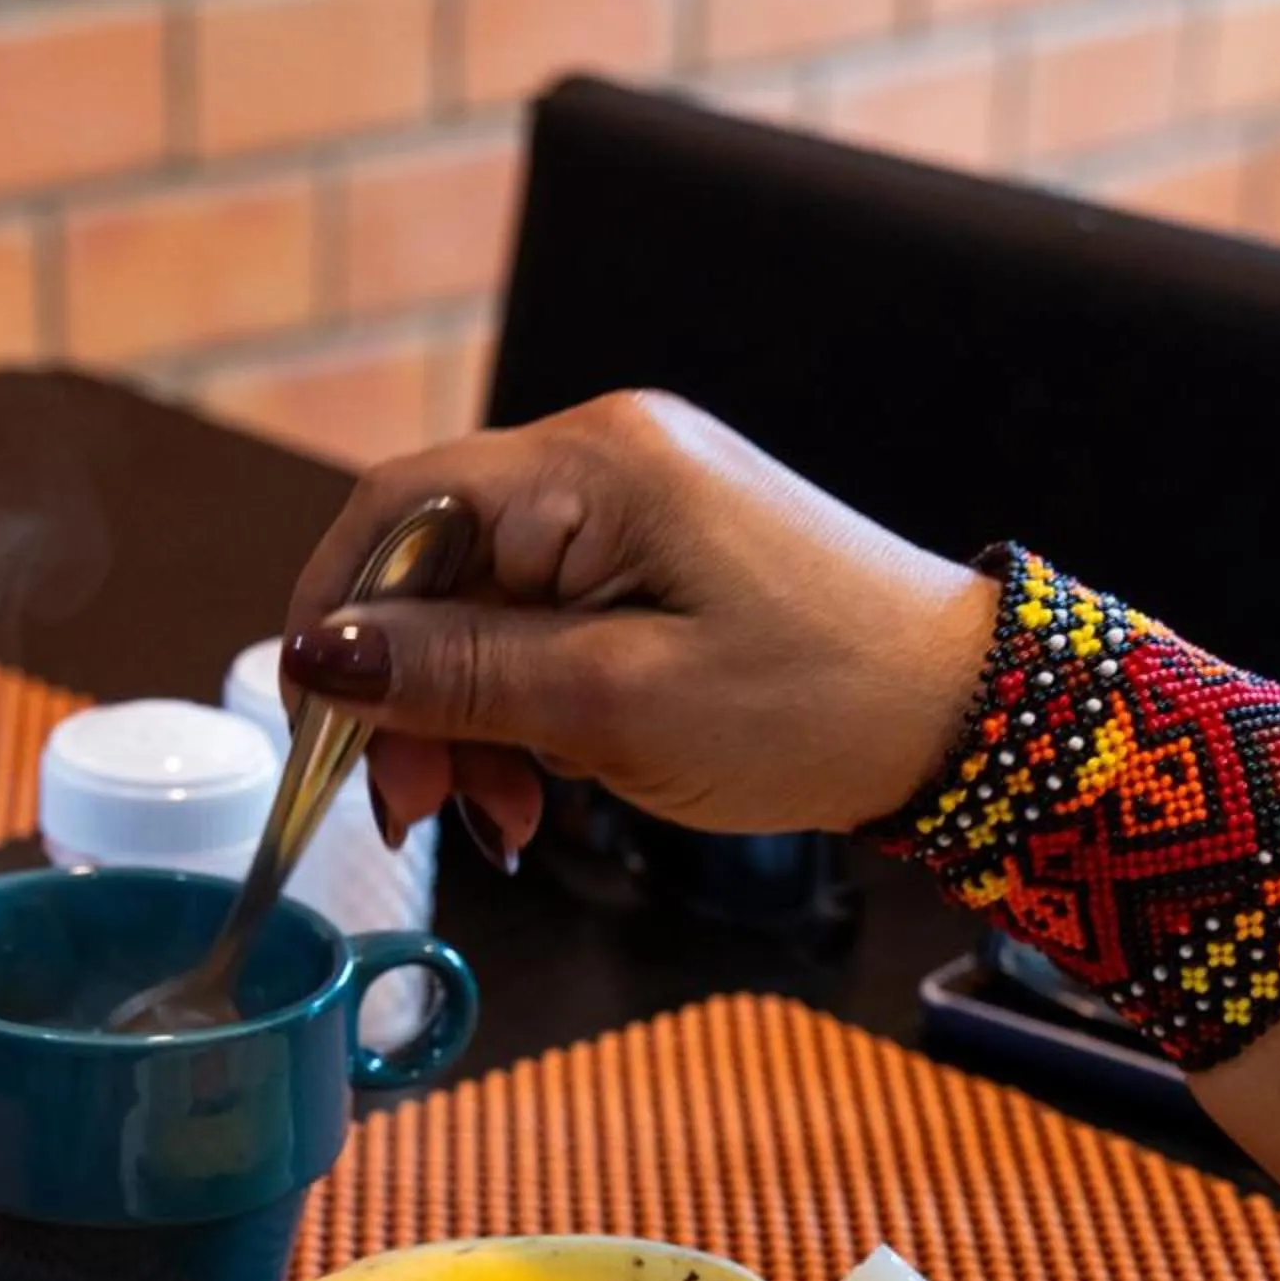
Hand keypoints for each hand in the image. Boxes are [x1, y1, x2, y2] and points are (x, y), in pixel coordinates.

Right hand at [282, 392, 998, 855]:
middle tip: (420, 811)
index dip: (335, 621)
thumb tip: (320, 658)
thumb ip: (459, 676)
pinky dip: (526, 709)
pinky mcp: (656, 560)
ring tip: (506, 819)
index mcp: (591, 468)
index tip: (326, 733)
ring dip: (468, 720)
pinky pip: (544, 624)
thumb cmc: (816, 705)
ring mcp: (632, 508)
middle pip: (432, 567)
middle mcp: (602, 461)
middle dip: (411, 697)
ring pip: (481, 610)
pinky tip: (547, 784)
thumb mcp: (614, 709)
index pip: (397, 511)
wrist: (958, 716)